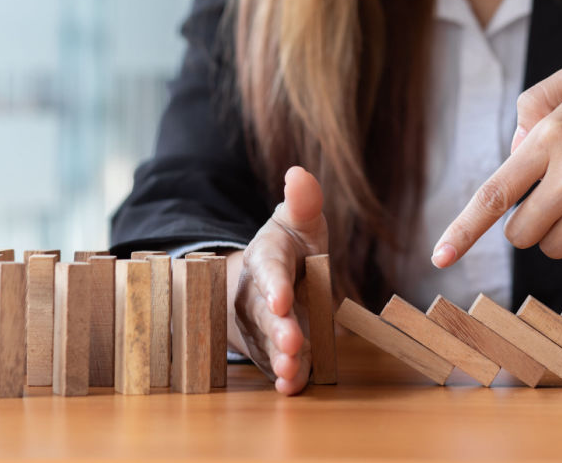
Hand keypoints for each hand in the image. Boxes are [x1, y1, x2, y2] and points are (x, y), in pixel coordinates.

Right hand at [230, 166, 327, 394]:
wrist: (267, 281)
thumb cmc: (289, 248)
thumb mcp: (298, 222)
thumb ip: (303, 202)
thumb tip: (298, 173)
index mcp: (267, 258)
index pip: (269, 269)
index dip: (274, 285)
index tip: (281, 300)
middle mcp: (257, 294)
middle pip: (265, 313)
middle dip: (278, 328)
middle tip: (292, 342)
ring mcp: (261, 325)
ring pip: (268, 343)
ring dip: (281, 358)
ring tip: (293, 370)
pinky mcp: (271, 348)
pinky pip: (276, 363)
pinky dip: (285, 376)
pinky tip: (293, 387)